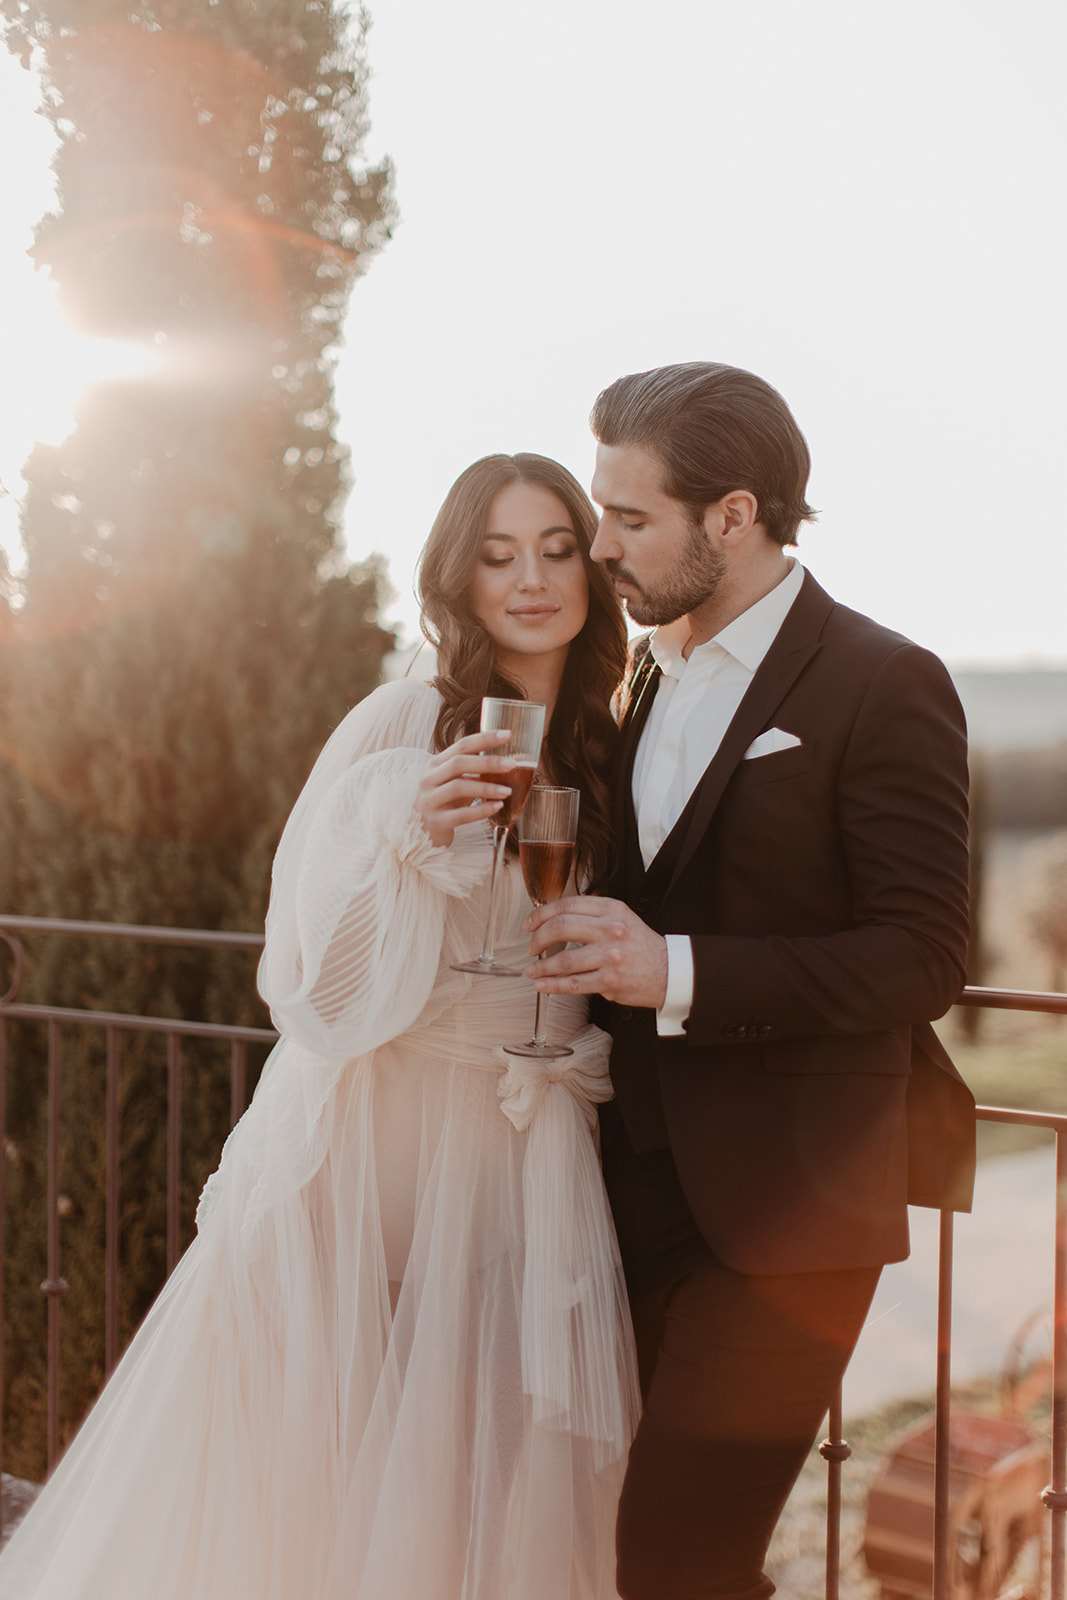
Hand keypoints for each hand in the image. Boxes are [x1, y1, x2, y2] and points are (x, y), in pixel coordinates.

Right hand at [416, 730, 513, 847]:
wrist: (421, 832)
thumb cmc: (444, 803)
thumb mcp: (455, 782)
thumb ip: (473, 770)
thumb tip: (507, 760)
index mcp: (435, 764)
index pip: (462, 746)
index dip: (485, 738)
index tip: (507, 735)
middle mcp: (429, 779)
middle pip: (459, 763)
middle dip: (488, 762)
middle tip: (511, 764)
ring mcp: (430, 800)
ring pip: (459, 787)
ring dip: (486, 787)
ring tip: (507, 791)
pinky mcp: (436, 822)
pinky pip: (461, 815)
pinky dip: (481, 810)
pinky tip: (497, 807)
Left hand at [525, 896, 667, 1008]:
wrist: (670, 971)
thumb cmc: (640, 945)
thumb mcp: (621, 917)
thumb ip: (592, 914)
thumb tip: (552, 919)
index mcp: (611, 909)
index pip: (567, 905)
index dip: (542, 914)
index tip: (530, 924)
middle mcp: (611, 929)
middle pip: (560, 928)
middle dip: (538, 939)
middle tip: (531, 947)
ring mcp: (610, 956)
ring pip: (563, 960)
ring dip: (541, 967)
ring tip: (532, 971)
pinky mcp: (610, 981)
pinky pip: (573, 984)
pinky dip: (552, 985)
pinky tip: (541, 985)